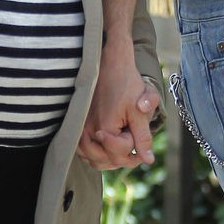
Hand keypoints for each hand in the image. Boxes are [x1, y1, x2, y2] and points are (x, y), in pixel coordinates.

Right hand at [79, 41, 160, 170]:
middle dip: (121, 159)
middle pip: (103, 161)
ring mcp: (78, 128)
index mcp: (104, 128)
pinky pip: (82, 149)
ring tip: (123, 150)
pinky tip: (109, 146)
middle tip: (136, 153)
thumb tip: (148, 160)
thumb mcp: (139, 110)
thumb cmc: (125, 82)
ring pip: (91, 158)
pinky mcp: (75, 125)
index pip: (119, 155)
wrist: (107, 62)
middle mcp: (87, 131)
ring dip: (107, 159)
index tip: (142, 143)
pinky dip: (95, 152)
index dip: (134, 152)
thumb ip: (143, 137)